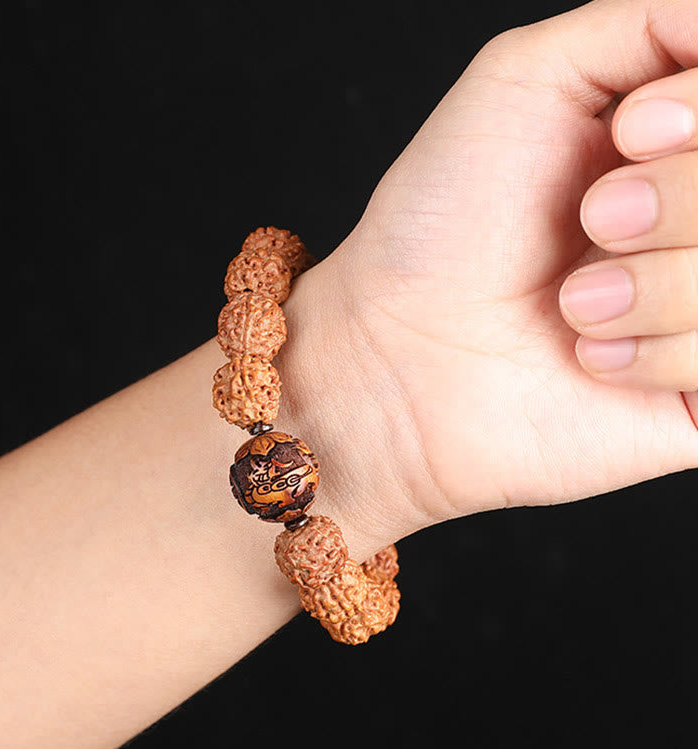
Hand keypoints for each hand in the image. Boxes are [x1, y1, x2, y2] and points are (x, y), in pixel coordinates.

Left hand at [277, 0, 697, 547]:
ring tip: (574, 302)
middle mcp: (686, 228)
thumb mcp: (523, 79)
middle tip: (594, 217)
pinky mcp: (692, 398)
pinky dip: (654, 353)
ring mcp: (690, 312)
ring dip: (656, 282)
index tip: (628, 130)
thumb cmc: (440, 221)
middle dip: (680, 196)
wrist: (394, 350)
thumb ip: (641, 30)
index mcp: (668, 150)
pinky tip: (587, 356)